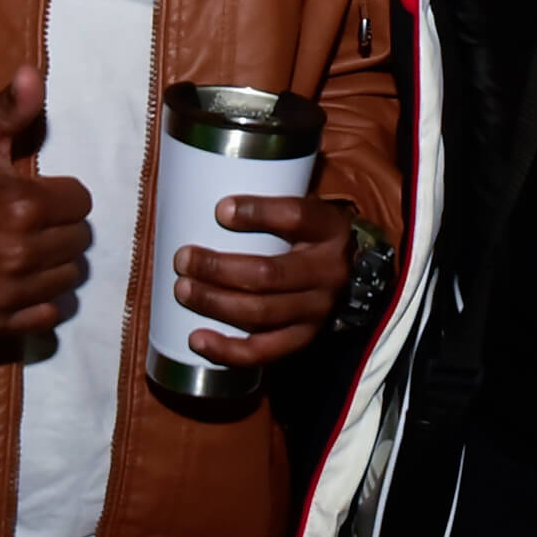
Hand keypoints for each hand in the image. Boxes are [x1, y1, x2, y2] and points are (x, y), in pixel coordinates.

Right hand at [0, 67, 93, 337]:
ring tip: (24, 248)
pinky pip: (48, 315)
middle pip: (79, 241)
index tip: (35, 192)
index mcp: (22, 204)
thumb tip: (34, 73)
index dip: (60, 194)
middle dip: (60, 227)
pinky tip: (19, 280)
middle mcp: (20, 253)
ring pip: (69, 278)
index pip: (81, 201)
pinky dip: (40, 300)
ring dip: (54, 263)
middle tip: (29, 221)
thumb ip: (10, 106)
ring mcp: (8, 293)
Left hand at [172, 193, 352, 369]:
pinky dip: (227, 349)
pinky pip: (264, 351)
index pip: (297, 217)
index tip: (220, 210)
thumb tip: (207, 185)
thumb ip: (272, 202)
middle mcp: (328, 272)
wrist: (353, 275)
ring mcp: (317, 310)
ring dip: (215, 302)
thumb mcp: (307, 210)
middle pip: (269, 273)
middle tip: (183, 259)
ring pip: (262, 312)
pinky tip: (197, 339)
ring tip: (182, 289)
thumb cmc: (310, 236)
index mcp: (328, 229)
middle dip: (218, 267)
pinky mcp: (304, 338)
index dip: (259, 213)